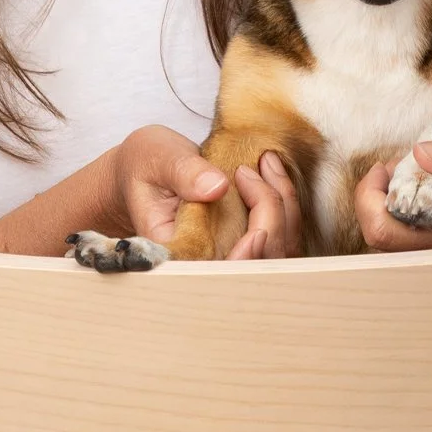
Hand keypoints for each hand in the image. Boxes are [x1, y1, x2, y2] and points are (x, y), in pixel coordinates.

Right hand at [110, 126, 299, 259]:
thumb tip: (217, 187)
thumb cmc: (145, 166)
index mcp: (176, 250)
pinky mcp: (245, 237)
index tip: (256, 232)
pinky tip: (273, 172)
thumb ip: (184, 172)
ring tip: (267, 164)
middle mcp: (206, 259)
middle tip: (256, 169)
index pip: (216, 272)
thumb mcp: (158, 159)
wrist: (146, 169)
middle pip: (257, 261)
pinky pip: (280, 233)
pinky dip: (285, 204)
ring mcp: (230, 250)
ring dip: (283, 206)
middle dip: (271, 216)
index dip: (244, 261)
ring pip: (276, 249)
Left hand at [354, 138, 431, 251]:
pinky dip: (402, 212)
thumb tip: (420, 153)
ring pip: (387, 239)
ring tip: (419, 178)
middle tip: (402, 168)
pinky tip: (425, 194)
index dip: (371, 195)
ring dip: (390, 202)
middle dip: (377, 195)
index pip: (386, 231)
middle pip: (378, 237)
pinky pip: (403, 239)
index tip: (389, 166)